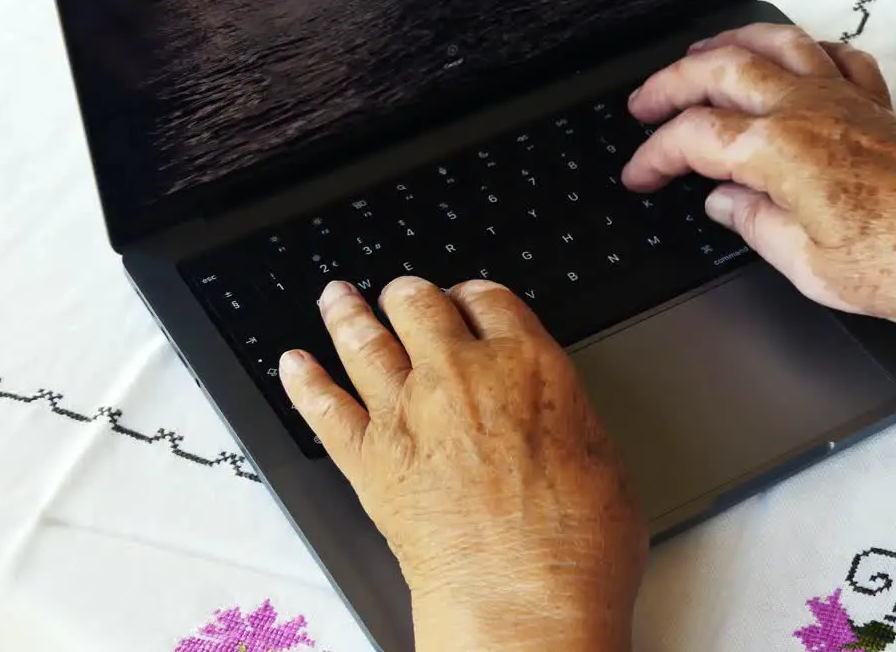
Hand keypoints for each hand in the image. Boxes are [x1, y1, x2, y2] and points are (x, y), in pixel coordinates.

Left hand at [279, 278, 645, 651]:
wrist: (526, 601)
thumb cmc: (578, 547)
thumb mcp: (601, 456)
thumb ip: (563, 418)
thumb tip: (555, 422)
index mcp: (529, 365)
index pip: (489, 300)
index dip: (472, 294)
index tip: (464, 298)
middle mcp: (461, 374)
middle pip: (420, 304)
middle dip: (410, 297)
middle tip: (404, 297)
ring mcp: (407, 413)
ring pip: (363, 339)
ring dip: (347, 313)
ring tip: (337, 297)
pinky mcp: (367, 459)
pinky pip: (322, 406)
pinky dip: (304, 381)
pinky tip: (294, 365)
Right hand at [623, 24, 895, 326]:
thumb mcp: (811, 268)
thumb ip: (756, 226)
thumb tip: (724, 204)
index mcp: (783, 151)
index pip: (695, 137)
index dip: (654, 155)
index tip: (637, 175)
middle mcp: (811, 110)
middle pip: (722, 69)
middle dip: (671, 83)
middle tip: (643, 106)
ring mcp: (848, 101)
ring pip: (775, 43)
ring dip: (728, 46)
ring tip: (698, 59)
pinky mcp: (879, 108)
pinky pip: (833, 56)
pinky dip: (801, 51)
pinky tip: (790, 64)